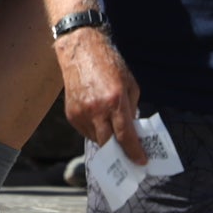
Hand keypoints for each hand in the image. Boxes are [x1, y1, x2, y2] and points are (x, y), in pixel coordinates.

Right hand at [56, 27, 143, 163]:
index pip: (126, 136)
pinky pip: (86, 131)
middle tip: (128, 157)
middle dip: (120, 153)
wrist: (81, 51)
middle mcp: (97, 110)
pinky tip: (100, 121)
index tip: (141, 161)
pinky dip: (95, 131)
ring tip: (114, 134)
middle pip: (109, 144)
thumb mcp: (130, 84)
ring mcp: (82, 113)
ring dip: (107, 141)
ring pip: (97, 139)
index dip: (134, 152)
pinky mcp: (71, 114)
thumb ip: (131, 109)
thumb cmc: (109, 64)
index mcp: (115, 101)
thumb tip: (133, 130)